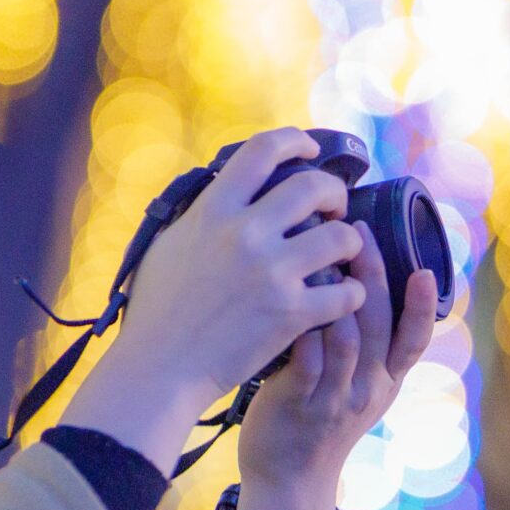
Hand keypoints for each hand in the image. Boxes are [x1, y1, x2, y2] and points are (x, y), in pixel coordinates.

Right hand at [112, 127, 368, 404]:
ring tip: (343, 254)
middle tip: (335, 208)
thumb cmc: (158, 309)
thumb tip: (228, 185)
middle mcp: (245, 234)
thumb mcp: (170, 243)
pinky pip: (345, 292)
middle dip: (334, 193)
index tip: (309, 150)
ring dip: (350, 242)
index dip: (295, 141)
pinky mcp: (290, 313)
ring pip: (341, 236)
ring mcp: (271, 273)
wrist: (159, 368)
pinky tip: (342, 297)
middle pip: (314, 187)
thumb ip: (203, 212)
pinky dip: (351, 294)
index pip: (264, 149)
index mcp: (213, 210)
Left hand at [232, 221, 439, 509]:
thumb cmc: (319, 421)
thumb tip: (362, 283)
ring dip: (336, 294)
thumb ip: (367, 346)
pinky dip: (305, 330)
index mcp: (386, 380)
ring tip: (323, 253)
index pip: (415, 340)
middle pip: (378, 324)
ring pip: (346, 338)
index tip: (426, 269)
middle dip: (373, 274)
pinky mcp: (298, 403)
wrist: (289, 480)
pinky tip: (294, 298)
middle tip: (360, 230)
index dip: (424, 306)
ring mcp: (334, 397)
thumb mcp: (358, 388)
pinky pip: (307, 362)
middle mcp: (368, 387)